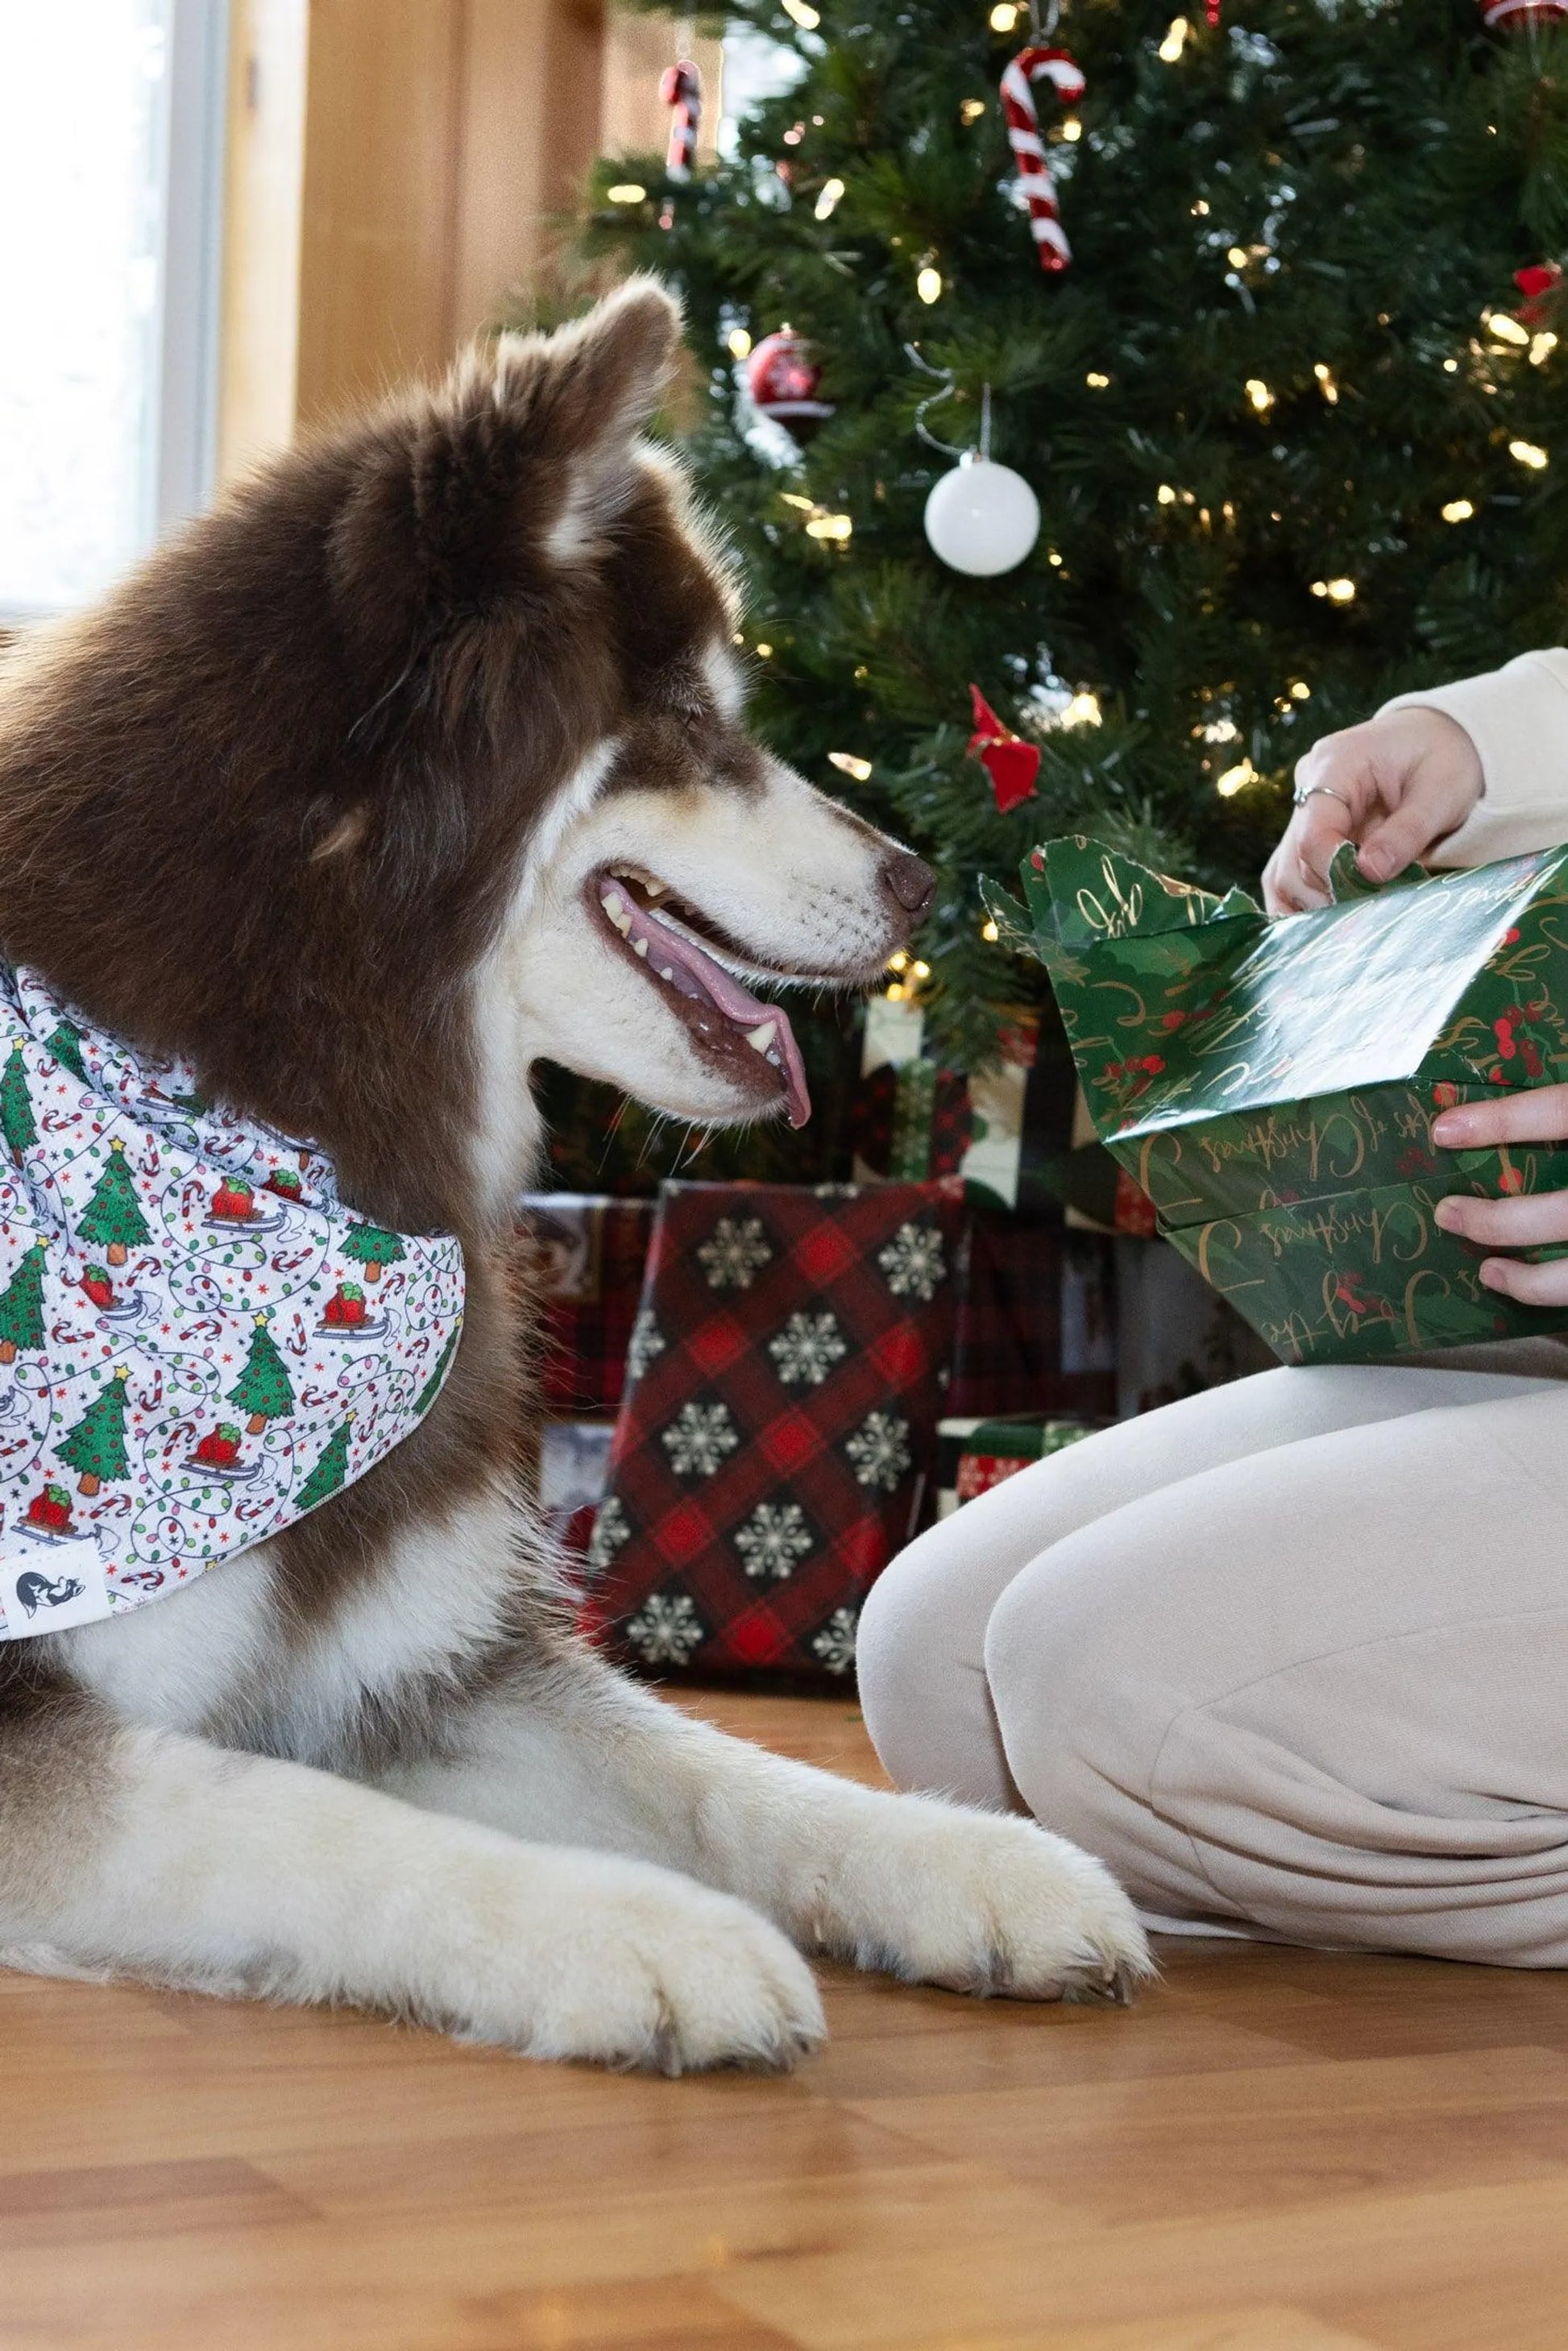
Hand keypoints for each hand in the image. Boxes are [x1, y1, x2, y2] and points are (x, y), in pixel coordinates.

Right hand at [1262, 707, 1483, 915]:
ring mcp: (1304, 812)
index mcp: (1335, 763)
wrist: (1442, 737)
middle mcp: (1307, 787)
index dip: (1334, 871)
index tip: (1370, 893)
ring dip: (1314, 905)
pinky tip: (1326, 925)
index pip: (1313, 831)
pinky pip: (1290, 875)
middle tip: (1371, 915)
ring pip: (1283, 873)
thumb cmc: (1445, 757)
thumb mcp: (1440, 792)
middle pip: (1292, 859)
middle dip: (1328, 894)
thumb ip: (1406, 832)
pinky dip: (1304, 904)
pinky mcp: (1308, 833)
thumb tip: (1369, 873)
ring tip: (1356, 920)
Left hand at [1433, 1087, 1567, 1303]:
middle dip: (1500, 1220)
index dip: (1505, 1121)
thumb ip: (1557, 1103)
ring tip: (1486, 1269)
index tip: (1443, 1131)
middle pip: (1565, 1212)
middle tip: (1447, 1213)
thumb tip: (1499, 1085)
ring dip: (1530, 1279)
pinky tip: (1515, 1281)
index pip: (1561, 1112)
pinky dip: (1548, 1290)